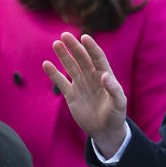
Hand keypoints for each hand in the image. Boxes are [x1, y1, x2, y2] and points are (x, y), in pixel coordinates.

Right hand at [42, 32, 126, 156]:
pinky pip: (60, 82)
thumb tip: (105, 76)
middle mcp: (92, 77)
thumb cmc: (116, 116)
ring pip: (70, 66)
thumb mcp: (119, 103)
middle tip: (65, 35)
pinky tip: (46, 64)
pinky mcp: (71, 95)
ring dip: (63, 55)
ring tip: (56, 43)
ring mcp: (81, 85)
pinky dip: (53, 73)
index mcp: (105, 75)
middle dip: (74, 47)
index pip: (97, 57)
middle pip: (82, 58)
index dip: (91, 47)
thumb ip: (114, 89)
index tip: (84, 37)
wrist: (105, 131)